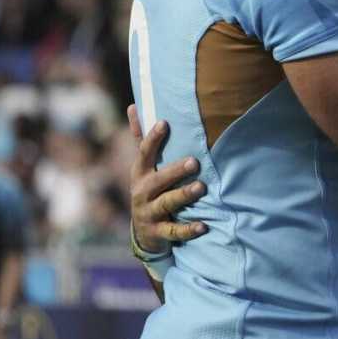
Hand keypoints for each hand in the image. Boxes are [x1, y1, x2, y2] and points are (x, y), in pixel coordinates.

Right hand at [128, 105, 208, 253]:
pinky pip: (174, 231)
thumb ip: (141, 139)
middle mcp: (142, 192)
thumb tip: (133, 105)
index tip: (165, 123)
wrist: (143, 232)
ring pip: (167, 203)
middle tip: (194, 161)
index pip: (144, 153)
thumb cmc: (148, 190)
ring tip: (201, 187)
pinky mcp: (158, 232)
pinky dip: (189, 229)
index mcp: (140, 173)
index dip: (152, 137)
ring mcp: (149, 213)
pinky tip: (204, 226)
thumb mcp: (142, 167)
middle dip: (175, 171)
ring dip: (183, 195)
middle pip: (158, 180)